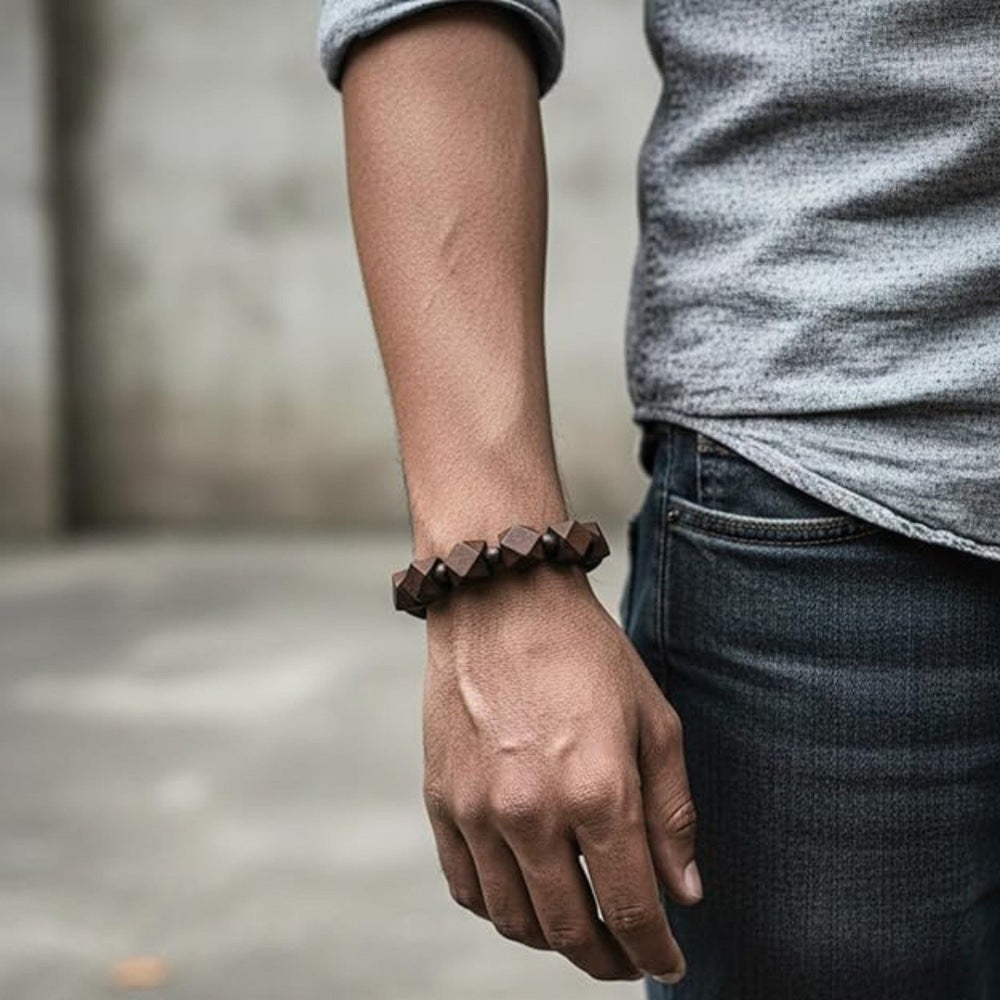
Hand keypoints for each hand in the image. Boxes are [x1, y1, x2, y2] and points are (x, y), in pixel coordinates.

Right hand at [422, 564, 700, 981]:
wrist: (501, 600)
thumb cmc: (586, 653)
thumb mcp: (653, 720)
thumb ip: (672, 814)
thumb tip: (683, 895)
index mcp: (599, 791)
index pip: (631, 911)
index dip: (655, 953)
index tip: (669, 967)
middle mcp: (533, 812)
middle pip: (570, 930)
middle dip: (608, 960)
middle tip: (628, 960)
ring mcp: (478, 810)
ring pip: (515, 921)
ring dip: (554, 942)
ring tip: (580, 929)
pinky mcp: (440, 800)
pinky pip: (468, 888)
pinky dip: (501, 910)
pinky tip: (527, 897)